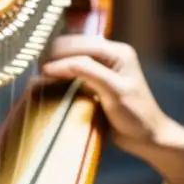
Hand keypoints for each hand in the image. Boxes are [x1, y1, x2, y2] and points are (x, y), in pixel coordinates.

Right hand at [39, 35, 171, 153]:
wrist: (147, 137)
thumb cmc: (136, 115)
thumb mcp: (114, 92)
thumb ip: (88, 72)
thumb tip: (56, 65)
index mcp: (118, 52)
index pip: (82, 46)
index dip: (61, 55)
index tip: (42, 70)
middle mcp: (110, 56)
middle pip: (75, 48)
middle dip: (55, 58)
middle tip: (36, 73)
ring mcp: (102, 68)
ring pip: (72, 58)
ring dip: (56, 66)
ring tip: (38, 78)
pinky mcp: (95, 82)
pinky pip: (73, 73)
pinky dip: (60, 77)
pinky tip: (47, 83)